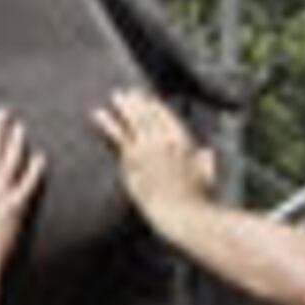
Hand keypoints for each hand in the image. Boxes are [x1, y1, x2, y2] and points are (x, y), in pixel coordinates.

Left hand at [92, 85, 214, 230]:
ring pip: (134, 120)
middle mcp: (165, 139)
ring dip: (124, 106)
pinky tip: (97, 114)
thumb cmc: (197, 199)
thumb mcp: (207, 175)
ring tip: (115, 96)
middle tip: (127, 92)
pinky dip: (107, 123)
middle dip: (138, 101)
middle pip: (149, 114)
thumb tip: (207, 153)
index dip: (156, 106)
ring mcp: (147, 147)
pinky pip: (117, 136)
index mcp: (184, 141)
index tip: (148, 98)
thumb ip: (206, 160)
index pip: (167, 117)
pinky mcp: (132, 159)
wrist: (180, 212)